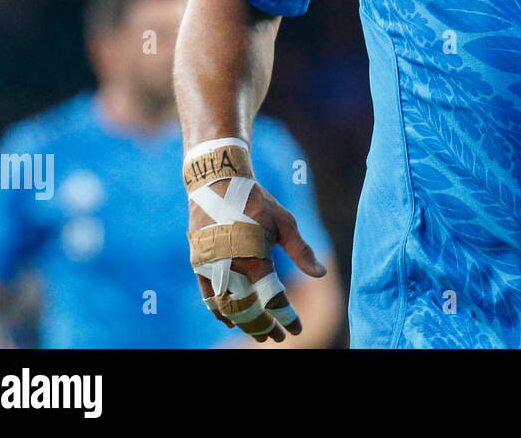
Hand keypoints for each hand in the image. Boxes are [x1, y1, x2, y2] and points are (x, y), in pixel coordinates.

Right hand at [189, 180, 326, 342]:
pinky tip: (231, 321)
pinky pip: (208, 297)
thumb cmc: (257, 202)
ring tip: (260, 333)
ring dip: (244, 324)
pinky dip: (219, 312)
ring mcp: (212, 267)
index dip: (285, 317)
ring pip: (227, 308)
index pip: (273, 298)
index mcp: (255, 258)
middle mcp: (231, 267)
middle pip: (248, 310)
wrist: (218, 183)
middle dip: (264, 327)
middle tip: (278, 337)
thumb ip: (302, 251)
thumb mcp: (285, 223)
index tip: (295, 330)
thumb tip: (321, 274)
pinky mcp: (199, 264)